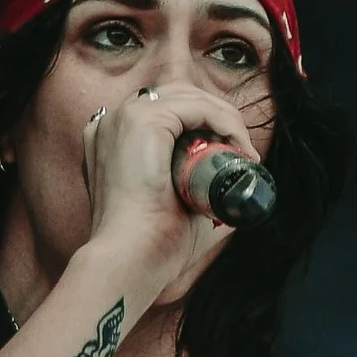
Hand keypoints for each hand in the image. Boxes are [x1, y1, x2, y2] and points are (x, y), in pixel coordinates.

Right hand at [80, 80, 261, 294]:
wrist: (130, 259)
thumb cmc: (151, 246)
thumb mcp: (175, 209)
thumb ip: (198, 195)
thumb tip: (234, 195)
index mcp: (112, 142)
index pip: (165, 112)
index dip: (203, 125)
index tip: (230, 155)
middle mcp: (113, 123)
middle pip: (178, 97)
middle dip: (217, 118)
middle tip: (243, 152)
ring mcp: (124, 117)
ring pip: (189, 97)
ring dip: (225, 119)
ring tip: (244, 151)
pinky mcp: (141, 120)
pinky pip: (196, 107)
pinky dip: (224, 121)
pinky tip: (238, 147)